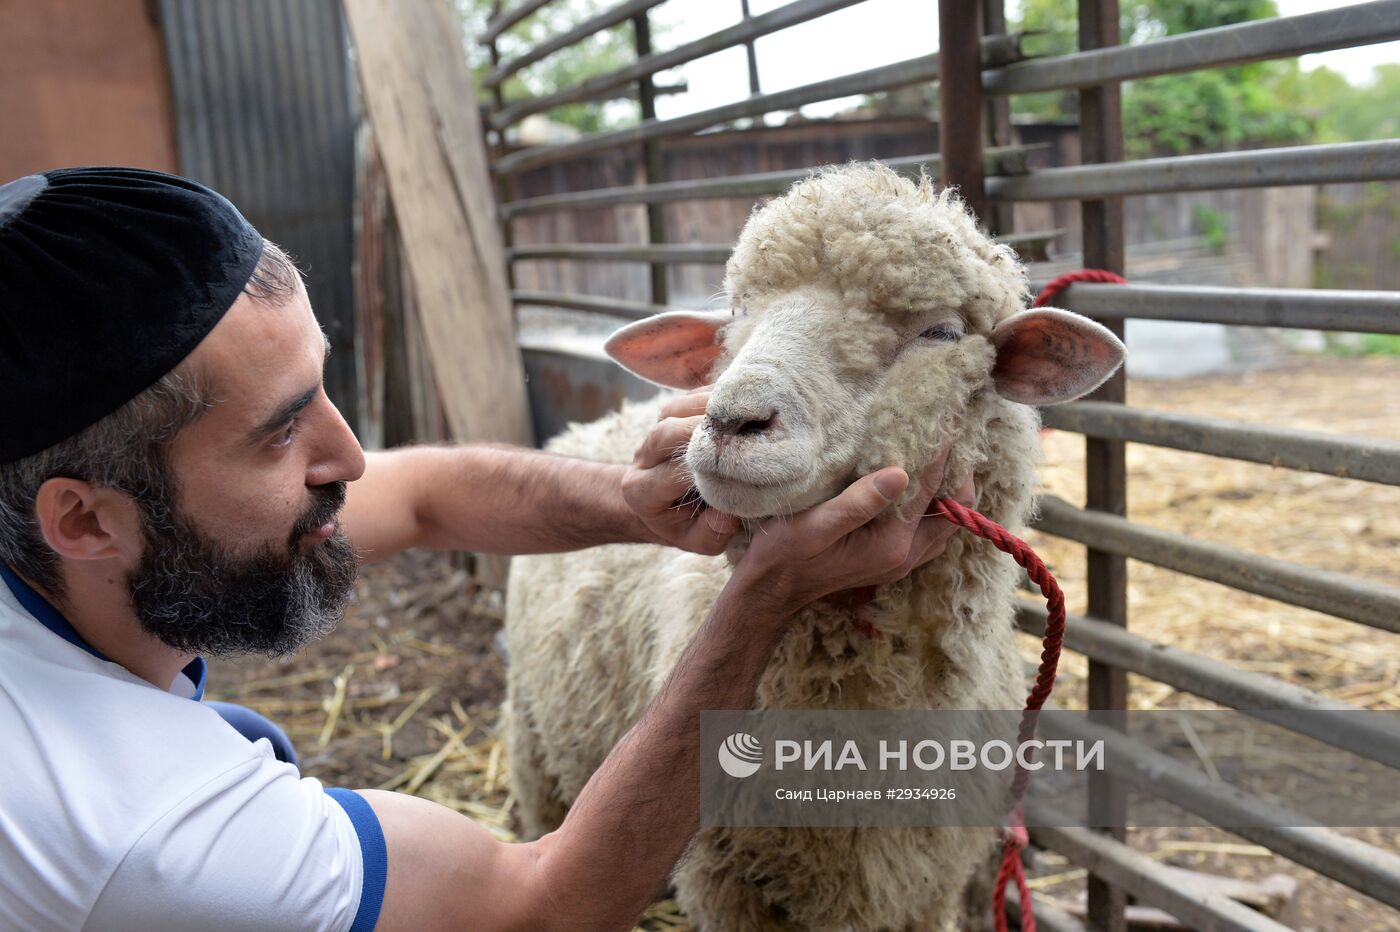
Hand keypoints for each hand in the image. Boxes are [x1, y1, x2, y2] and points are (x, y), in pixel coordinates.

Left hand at [622, 387, 740, 555]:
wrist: (672, 508)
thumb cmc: (690, 526)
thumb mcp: (702, 540)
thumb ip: (713, 532)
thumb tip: (728, 512)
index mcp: (642, 492)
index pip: (674, 472)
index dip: (708, 465)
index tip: (743, 465)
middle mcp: (642, 458)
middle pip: (667, 432)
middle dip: (706, 428)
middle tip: (745, 430)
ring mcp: (654, 432)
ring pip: (675, 408)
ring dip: (711, 406)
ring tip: (746, 411)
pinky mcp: (670, 414)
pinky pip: (688, 396)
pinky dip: (715, 395)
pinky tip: (743, 400)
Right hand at [734, 447, 974, 611]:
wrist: (772, 587)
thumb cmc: (785, 552)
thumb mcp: (814, 524)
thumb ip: (858, 503)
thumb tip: (901, 473)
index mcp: (892, 544)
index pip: (931, 490)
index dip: (940, 453)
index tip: (944, 419)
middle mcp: (906, 556)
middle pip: (955, 511)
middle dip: (956, 473)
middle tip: (946, 436)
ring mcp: (902, 562)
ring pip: (946, 522)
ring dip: (947, 490)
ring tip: (937, 455)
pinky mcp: (893, 560)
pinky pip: (930, 531)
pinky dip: (933, 506)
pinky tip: (918, 484)